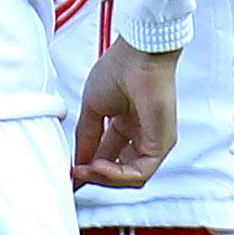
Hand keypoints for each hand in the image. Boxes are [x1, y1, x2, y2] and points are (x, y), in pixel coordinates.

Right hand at [72, 38, 179, 188]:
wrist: (138, 56)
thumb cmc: (120, 69)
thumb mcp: (92, 109)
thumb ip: (86, 137)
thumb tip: (76, 159)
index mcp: (126, 123)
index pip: (107, 156)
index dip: (88, 168)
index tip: (71, 175)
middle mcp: (141, 134)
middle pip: (119, 170)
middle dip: (95, 176)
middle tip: (76, 173)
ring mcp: (153, 140)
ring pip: (130, 176)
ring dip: (104, 178)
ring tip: (86, 170)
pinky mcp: (161, 144)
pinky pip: (140, 172)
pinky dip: (117, 175)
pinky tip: (99, 166)